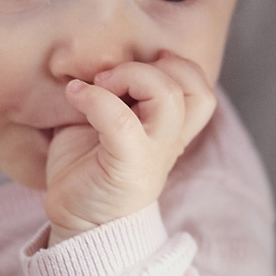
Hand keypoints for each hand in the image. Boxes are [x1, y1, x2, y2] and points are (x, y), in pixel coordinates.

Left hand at [43, 52, 215, 246]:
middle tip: (110, 76)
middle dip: (153, 67)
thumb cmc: (88, 165)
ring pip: (169, 98)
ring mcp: (152, 155)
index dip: (177, 65)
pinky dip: (95, 99)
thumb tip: (99, 54)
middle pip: (194, 88)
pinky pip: (122, 121)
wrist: (78, 221)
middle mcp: (170, 141)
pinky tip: (75, 95)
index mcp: (172, 129)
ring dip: (132, 76)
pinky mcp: (126, 166)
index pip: (201, 87)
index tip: (136, 66)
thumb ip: (116, 90)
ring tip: (98, 84)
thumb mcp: (107, 119)